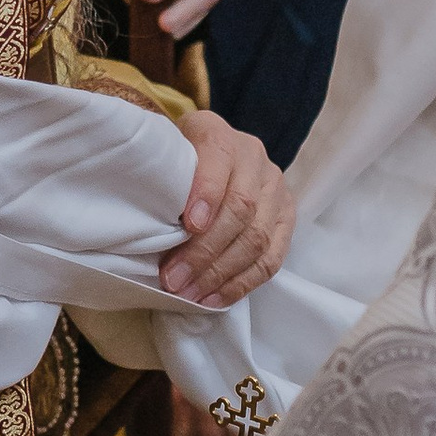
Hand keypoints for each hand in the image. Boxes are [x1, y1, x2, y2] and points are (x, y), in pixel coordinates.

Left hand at [161, 110, 292, 305]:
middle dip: (205, 251)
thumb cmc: (179, 160)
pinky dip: (243, 284)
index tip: (187, 226)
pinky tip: (215, 299)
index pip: (219, 161)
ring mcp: (276, 190)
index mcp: (221, 136)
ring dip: (222, 274)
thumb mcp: (165, 153)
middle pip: (241, 209)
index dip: (206, 195)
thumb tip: (148, 218)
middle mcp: (255, 159)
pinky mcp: (287, 218)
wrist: (214, 154)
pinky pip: (272, 259)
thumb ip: (161, 174)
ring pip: (258, 238)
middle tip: (175, 279)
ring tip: (191, 295)